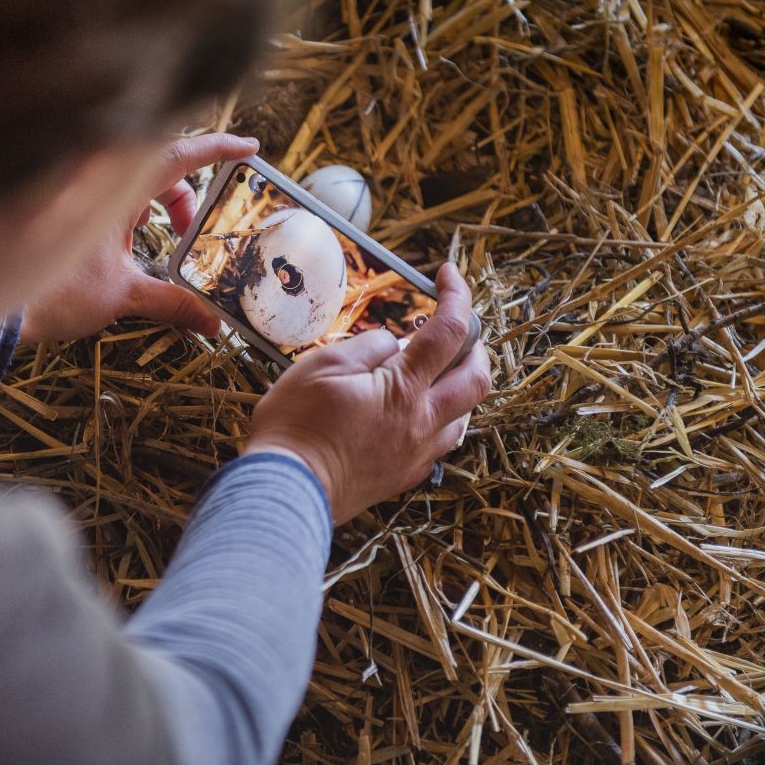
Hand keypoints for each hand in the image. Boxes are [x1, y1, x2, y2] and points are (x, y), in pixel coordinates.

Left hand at [19, 133, 258, 343]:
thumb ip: (170, 302)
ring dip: (159, 203)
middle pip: (159, 166)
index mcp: (115, 185)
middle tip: (196, 232)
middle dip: (186, 195)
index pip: (177, 154)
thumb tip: (210, 321)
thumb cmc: (51, 293)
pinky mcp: (65, 204)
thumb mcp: (121, 294)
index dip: (217, 149)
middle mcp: (96, 176)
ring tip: (169, 240)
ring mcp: (79, 189)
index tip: (249, 148)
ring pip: (134, 179)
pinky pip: (112, 192)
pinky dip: (133, 208)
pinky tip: (135, 240)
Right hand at [244, 263, 491, 524]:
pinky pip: (439, 445)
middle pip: (476, 378)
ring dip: (461, 388)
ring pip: (465, 416)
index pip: (448, 330)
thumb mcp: (321, 365)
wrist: (288, 490)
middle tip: (458, 330)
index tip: (450, 274)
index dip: (457, 295)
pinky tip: (417, 415)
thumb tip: (392, 344)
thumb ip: (366, 347)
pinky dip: (440, 421)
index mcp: (404, 388)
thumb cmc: (296, 426)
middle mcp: (421, 422)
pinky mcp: (404, 477)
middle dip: (476, 347)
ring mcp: (416, 453)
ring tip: (440, 373)